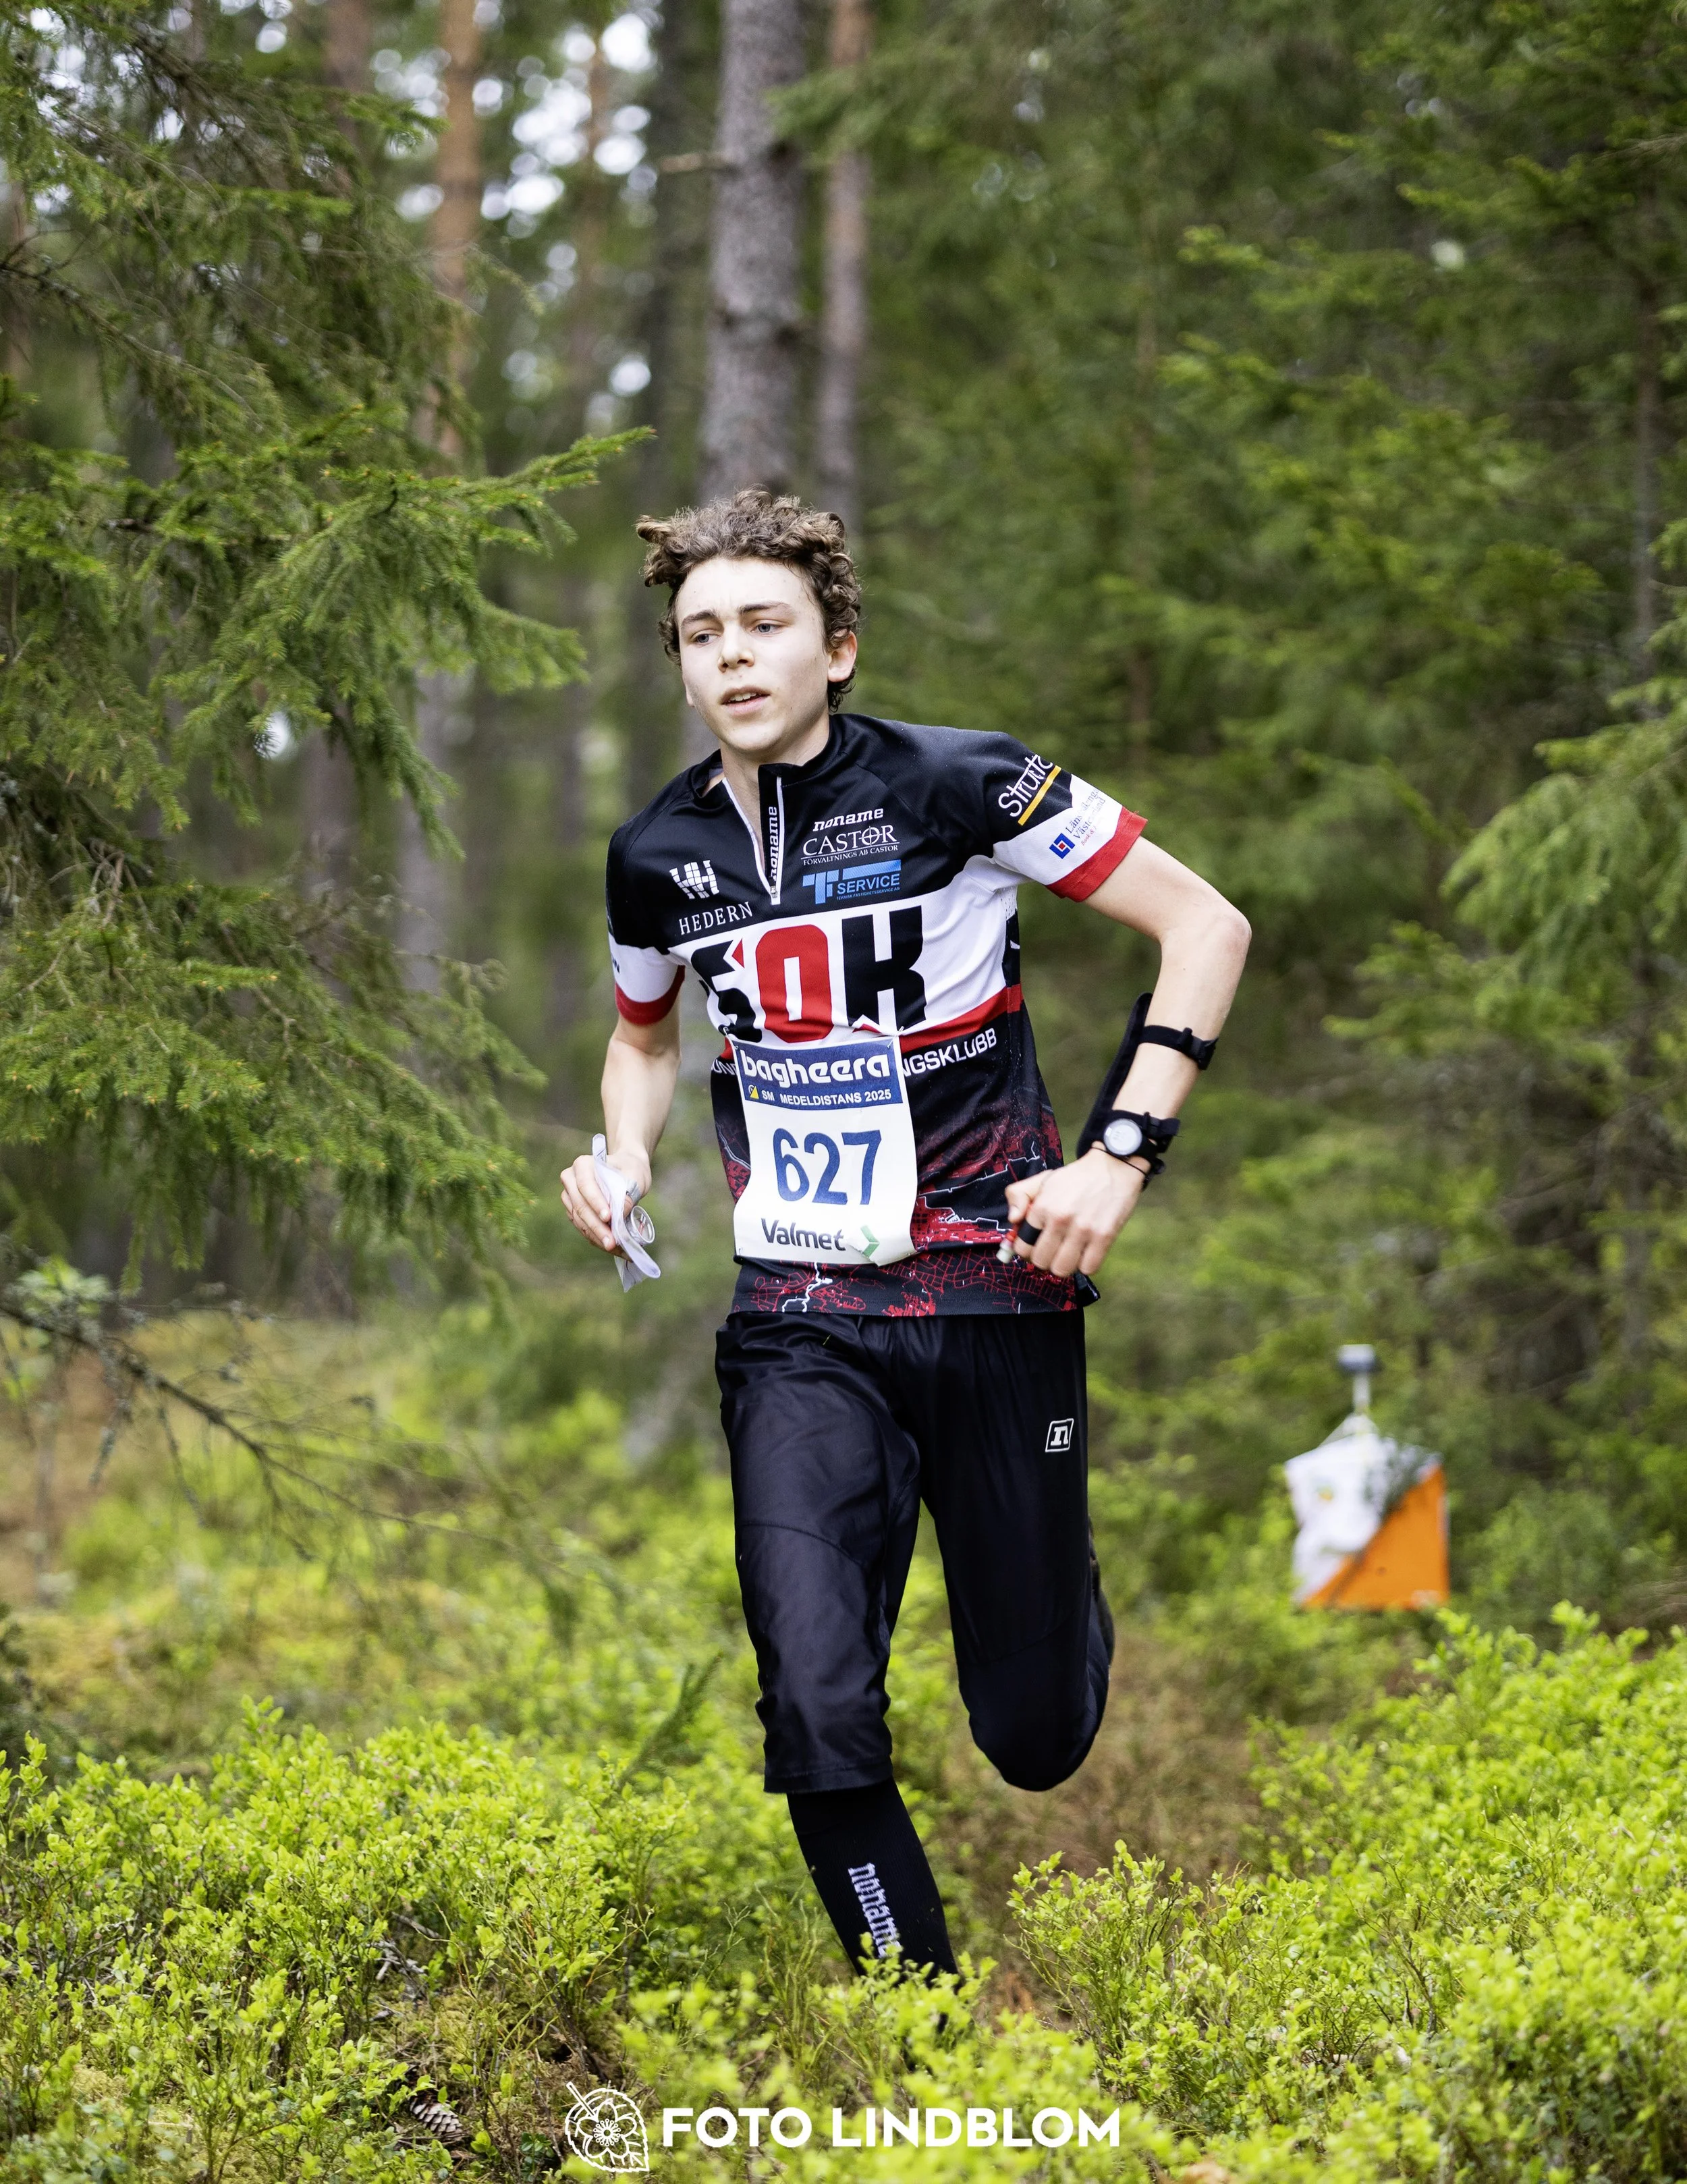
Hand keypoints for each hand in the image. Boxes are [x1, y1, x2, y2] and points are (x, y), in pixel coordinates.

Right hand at [560, 1146, 650, 1254]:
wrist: (627, 1169)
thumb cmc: (631, 1169)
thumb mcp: (635, 1176)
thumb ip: (628, 1193)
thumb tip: (619, 1216)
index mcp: (583, 1165)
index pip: (585, 1185)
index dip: (595, 1202)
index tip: (608, 1217)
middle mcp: (571, 1180)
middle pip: (581, 1207)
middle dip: (597, 1227)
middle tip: (612, 1242)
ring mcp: (570, 1197)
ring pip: (580, 1220)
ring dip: (596, 1236)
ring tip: (614, 1248)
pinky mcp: (574, 1211)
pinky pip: (583, 1227)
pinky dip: (596, 1238)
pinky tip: (611, 1247)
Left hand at [1004, 1149, 1146, 1277]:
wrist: (1112, 1168)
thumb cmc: (1074, 1178)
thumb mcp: (1040, 1180)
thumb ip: (1017, 1196)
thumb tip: (1013, 1220)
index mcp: (1042, 1207)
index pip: (1023, 1248)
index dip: (1028, 1249)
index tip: (1036, 1244)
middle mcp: (1060, 1219)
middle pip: (1041, 1262)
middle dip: (1044, 1259)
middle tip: (1052, 1249)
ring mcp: (1083, 1229)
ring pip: (1062, 1269)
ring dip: (1064, 1265)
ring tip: (1068, 1252)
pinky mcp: (1105, 1236)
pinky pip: (1088, 1268)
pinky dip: (1085, 1265)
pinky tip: (1085, 1252)